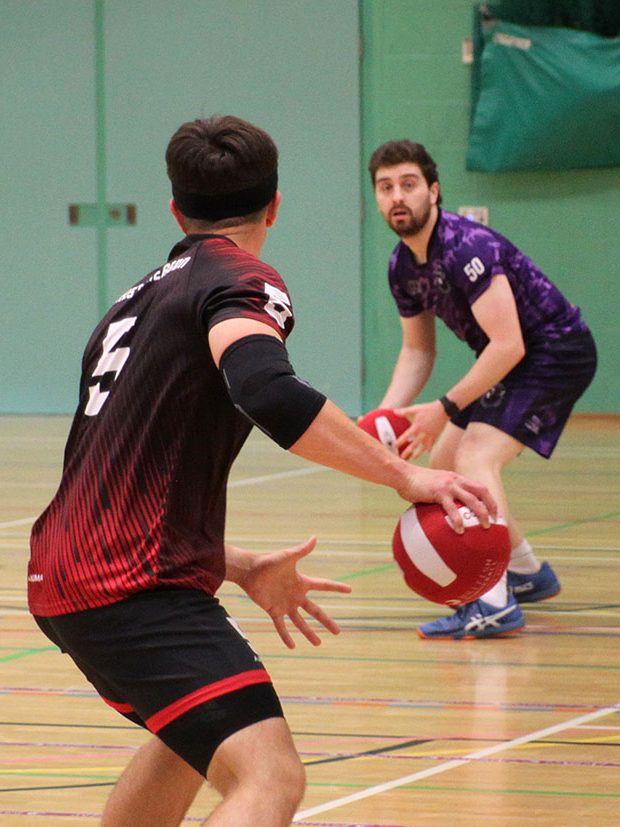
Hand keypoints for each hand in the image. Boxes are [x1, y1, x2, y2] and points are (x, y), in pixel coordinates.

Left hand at [233, 537, 351, 648]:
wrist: (250, 570)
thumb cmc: (269, 561)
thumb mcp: (288, 556)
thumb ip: (302, 550)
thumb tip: (315, 538)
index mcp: (302, 582)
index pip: (323, 585)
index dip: (336, 587)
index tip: (349, 590)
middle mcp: (296, 595)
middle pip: (315, 611)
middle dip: (326, 621)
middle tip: (338, 632)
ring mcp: (285, 604)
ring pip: (300, 622)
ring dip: (308, 633)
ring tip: (318, 644)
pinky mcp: (273, 610)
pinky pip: (281, 626)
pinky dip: (286, 636)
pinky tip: (292, 646)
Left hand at [395, 400, 447, 459]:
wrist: (443, 410)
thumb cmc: (428, 409)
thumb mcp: (415, 409)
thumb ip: (404, 411)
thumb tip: (394, 412)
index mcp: (417, 426)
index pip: (406, 435)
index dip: (400, 441)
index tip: (395, 446)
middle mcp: (423, 433)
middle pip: (414, 445)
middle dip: (408, 452)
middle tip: (402, 458)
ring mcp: (430, 435)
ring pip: (423, 447)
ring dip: (418, 453)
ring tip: (414, 457)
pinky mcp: (435, 436)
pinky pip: (431, 444)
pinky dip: (429, 449)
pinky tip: (427, 452)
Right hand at [396, 465, 496, 533]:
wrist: (403, 474)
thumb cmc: (415, 484)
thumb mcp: (433, 487)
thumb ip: (441, 497)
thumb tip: (443, 515)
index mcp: (456, 478)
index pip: (478, 487)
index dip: (489, 499)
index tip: (494, 512)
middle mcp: (456, 480)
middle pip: (481, 491)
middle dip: (491, 505)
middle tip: (495, 520)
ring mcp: (448, 485)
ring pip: (472, 499)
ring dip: (481, 513)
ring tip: (485, 527)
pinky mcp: (439, 492)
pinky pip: (452, 508)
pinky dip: (458, 520)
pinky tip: (460, 530)